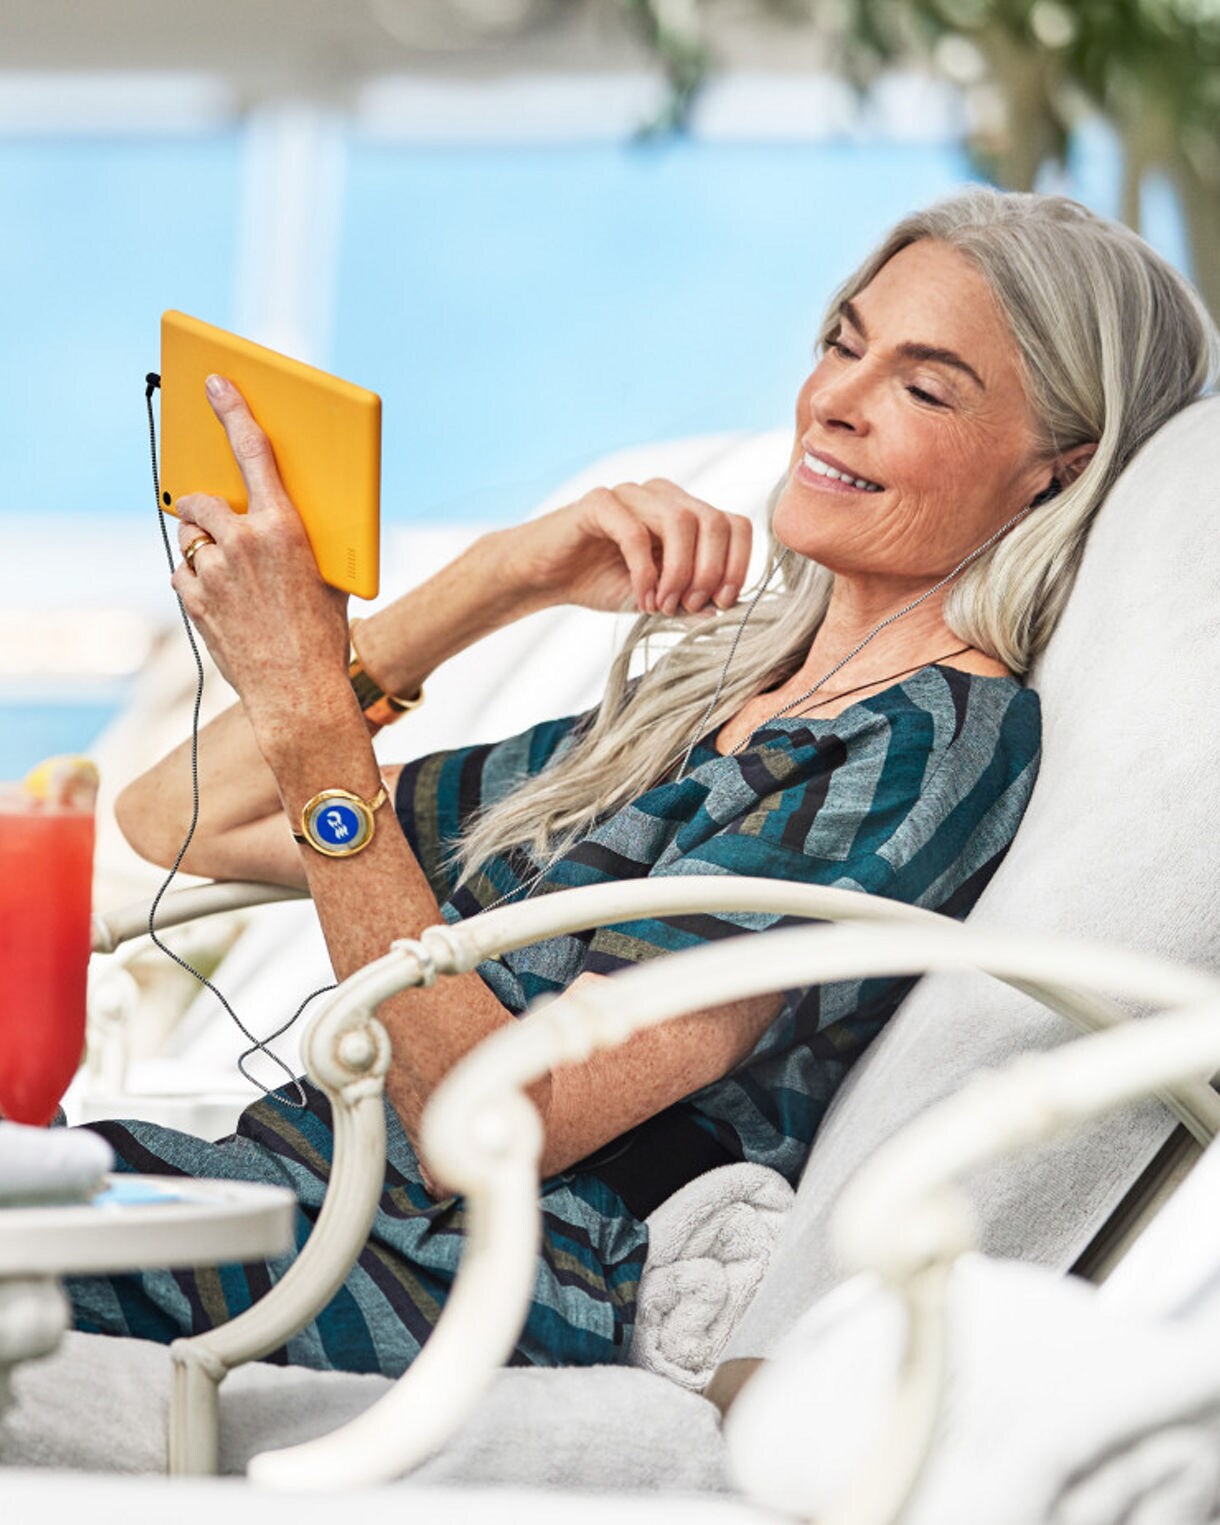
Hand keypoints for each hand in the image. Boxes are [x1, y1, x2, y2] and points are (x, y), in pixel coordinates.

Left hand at [169, 375, 351, 723]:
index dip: (232, 410)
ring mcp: (212, 571)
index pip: (252, 451)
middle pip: (203, 498)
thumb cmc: (324, 634)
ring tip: (225, 571)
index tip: (214, 382)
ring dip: (201, 544)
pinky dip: (195, 580)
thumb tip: (277, 511)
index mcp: (285, 527)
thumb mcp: (326, 574)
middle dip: (204, 505)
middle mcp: (243, 541)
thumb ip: (297, 535)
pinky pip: (182, 573)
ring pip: (188, 536)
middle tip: (215, 516)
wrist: (299, 692)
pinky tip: (220, 600)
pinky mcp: (194, 599)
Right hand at [500, 480, 752, 616]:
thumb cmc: (601, 583)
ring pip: (681, 522)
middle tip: (692, 607)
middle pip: (715, 521)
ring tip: (663, 606)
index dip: (738, 565)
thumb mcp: (657, 599)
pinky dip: (645, 572)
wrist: (545, 577)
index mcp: (686, 513)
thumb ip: (690, 601)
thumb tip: (727, 610)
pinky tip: (641, 597)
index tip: (722, 603)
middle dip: (710, 572)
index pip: (735, 524)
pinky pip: (635, 532)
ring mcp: (633, 493)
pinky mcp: (600, 501)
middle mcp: (665, 496)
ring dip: (680, 572)